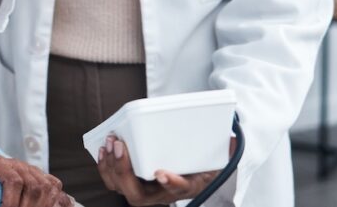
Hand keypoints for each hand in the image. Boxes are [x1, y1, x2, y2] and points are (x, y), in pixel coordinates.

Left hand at [0, 155, 71, 206]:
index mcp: (1, 163)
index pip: (14, 181)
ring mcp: (33, 170)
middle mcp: (20, 165)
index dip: (11, 202)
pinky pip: (55, 185)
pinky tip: (44, 206)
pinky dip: (53, 199)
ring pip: (46, 188)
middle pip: (34, 187)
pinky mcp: (43, 176)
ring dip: (40, 205)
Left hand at [96, 135, 222, 206]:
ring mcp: (146, 191)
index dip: (171, 184)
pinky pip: (115, 182)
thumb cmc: (200, 163)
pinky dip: (107, 166)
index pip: (180, 190)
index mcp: (186, 186)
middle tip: (121, 146)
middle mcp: (163, 195)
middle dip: (125, 172)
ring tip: (111, 143)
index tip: (162, 173)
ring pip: (123, 190)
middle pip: (138, 196)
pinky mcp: (133, 183)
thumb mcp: (214, 158)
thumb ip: (223, 150)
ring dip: (112, 168)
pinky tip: (105, 148)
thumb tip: (232, 140)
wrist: (192, 173)